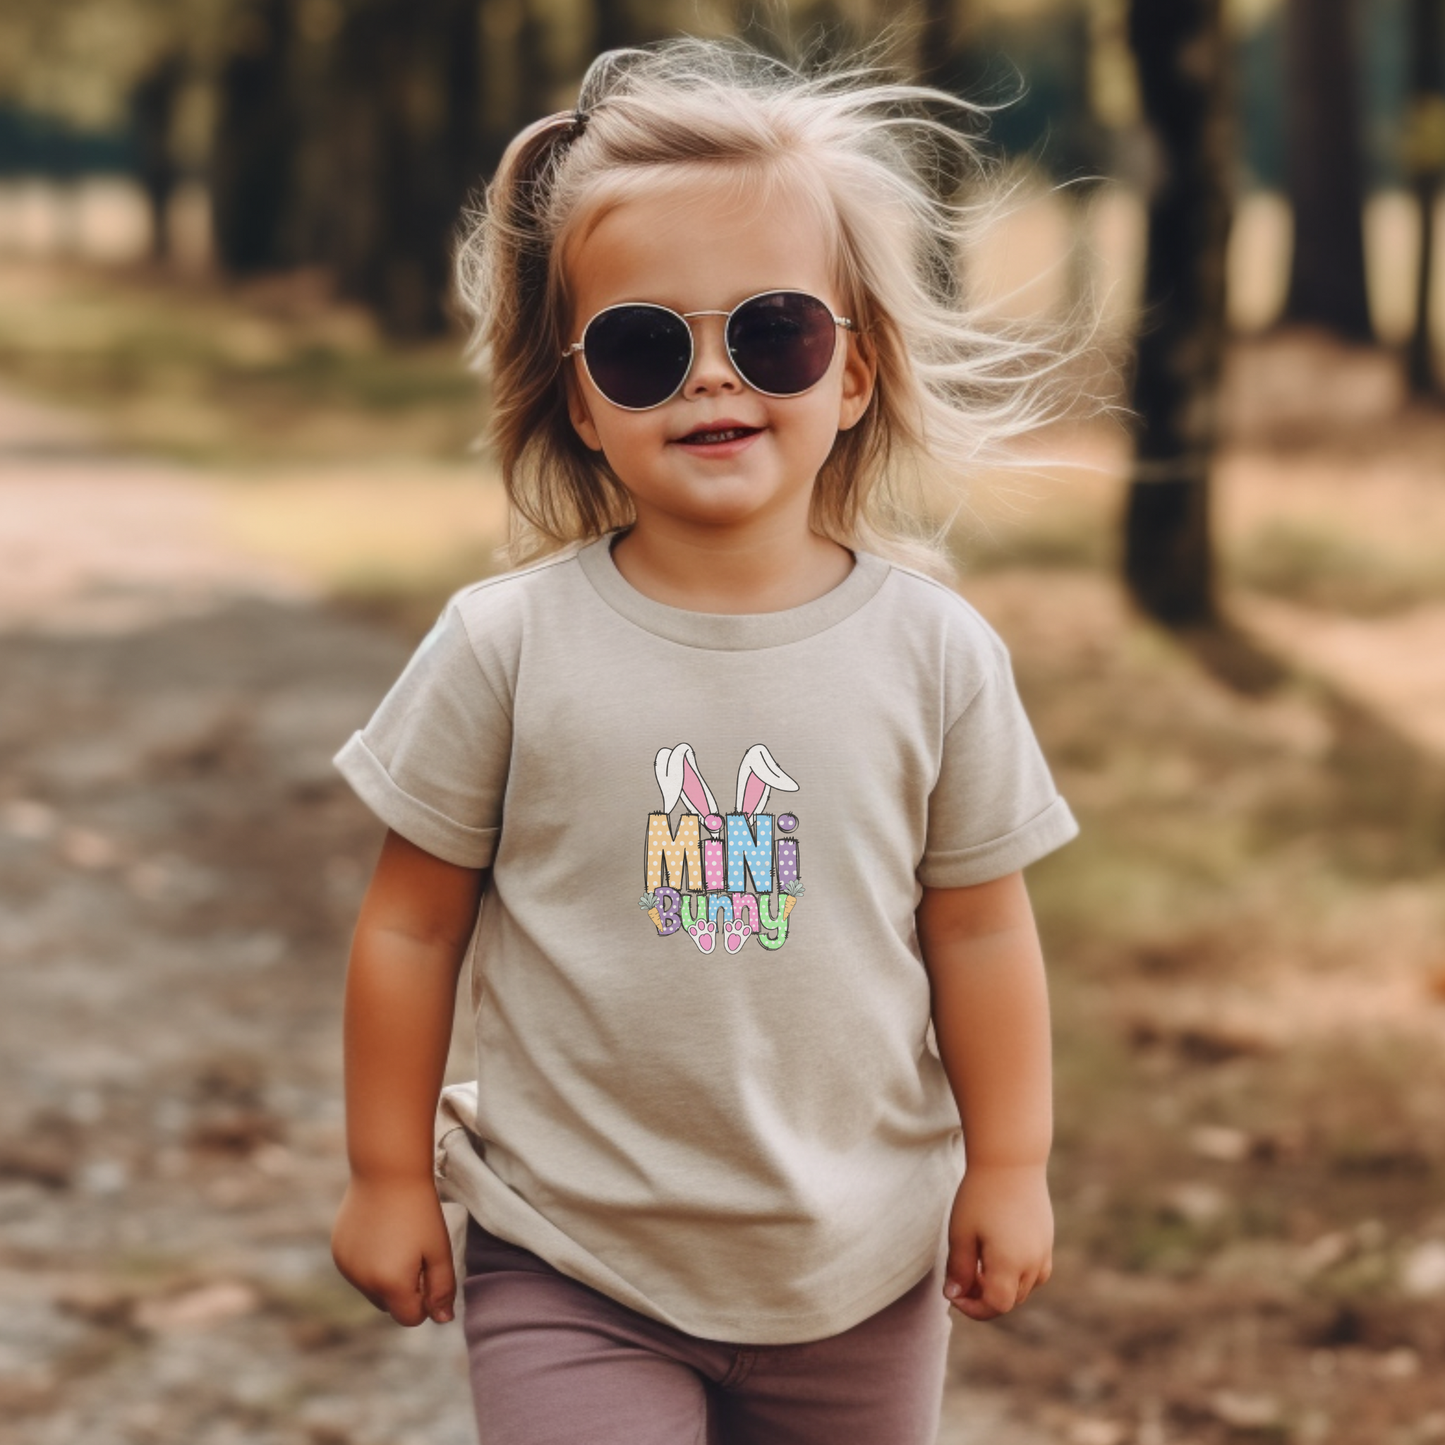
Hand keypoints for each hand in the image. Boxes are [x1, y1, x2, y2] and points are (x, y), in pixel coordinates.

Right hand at [332, 1175, 456, 1325]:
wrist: (387, 1172)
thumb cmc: (420, 1211)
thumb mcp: (439, 1250)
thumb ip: (442, 1289)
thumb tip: (443, 1319)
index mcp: (391, 1285)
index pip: (411, 1318)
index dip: (426, 1299)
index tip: (430, 1269)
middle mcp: (363, 1282)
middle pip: (390, 1305)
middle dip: (405, 1289)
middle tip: (416, 1251)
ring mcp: (347, 1268)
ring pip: (372, 1289)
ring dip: (386, 1277)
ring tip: (398, 1239)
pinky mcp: (338, 1252)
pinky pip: (357, 1271)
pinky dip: (369, 1262)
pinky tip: (380, 1232)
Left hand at [943, 1163, 1052, 1320]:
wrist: (1010, 1160)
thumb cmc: (980, 1195)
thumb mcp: (961, 1233)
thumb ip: (958, 1269)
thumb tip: (954, 1295)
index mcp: (1011, 1265)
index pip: (995, 1306)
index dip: (973, 1308)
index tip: (954, 1294)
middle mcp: (1033, 1263)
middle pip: (1010, 1300)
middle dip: (984, 1297)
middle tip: (960, 1279)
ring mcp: (1044, 1251)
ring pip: (1024, 1288)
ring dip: (1002, 1286)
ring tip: (978, 1264)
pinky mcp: (1047, 1239)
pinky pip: (1035, 1271)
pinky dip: (1016, 1273)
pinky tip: (997, 1252)